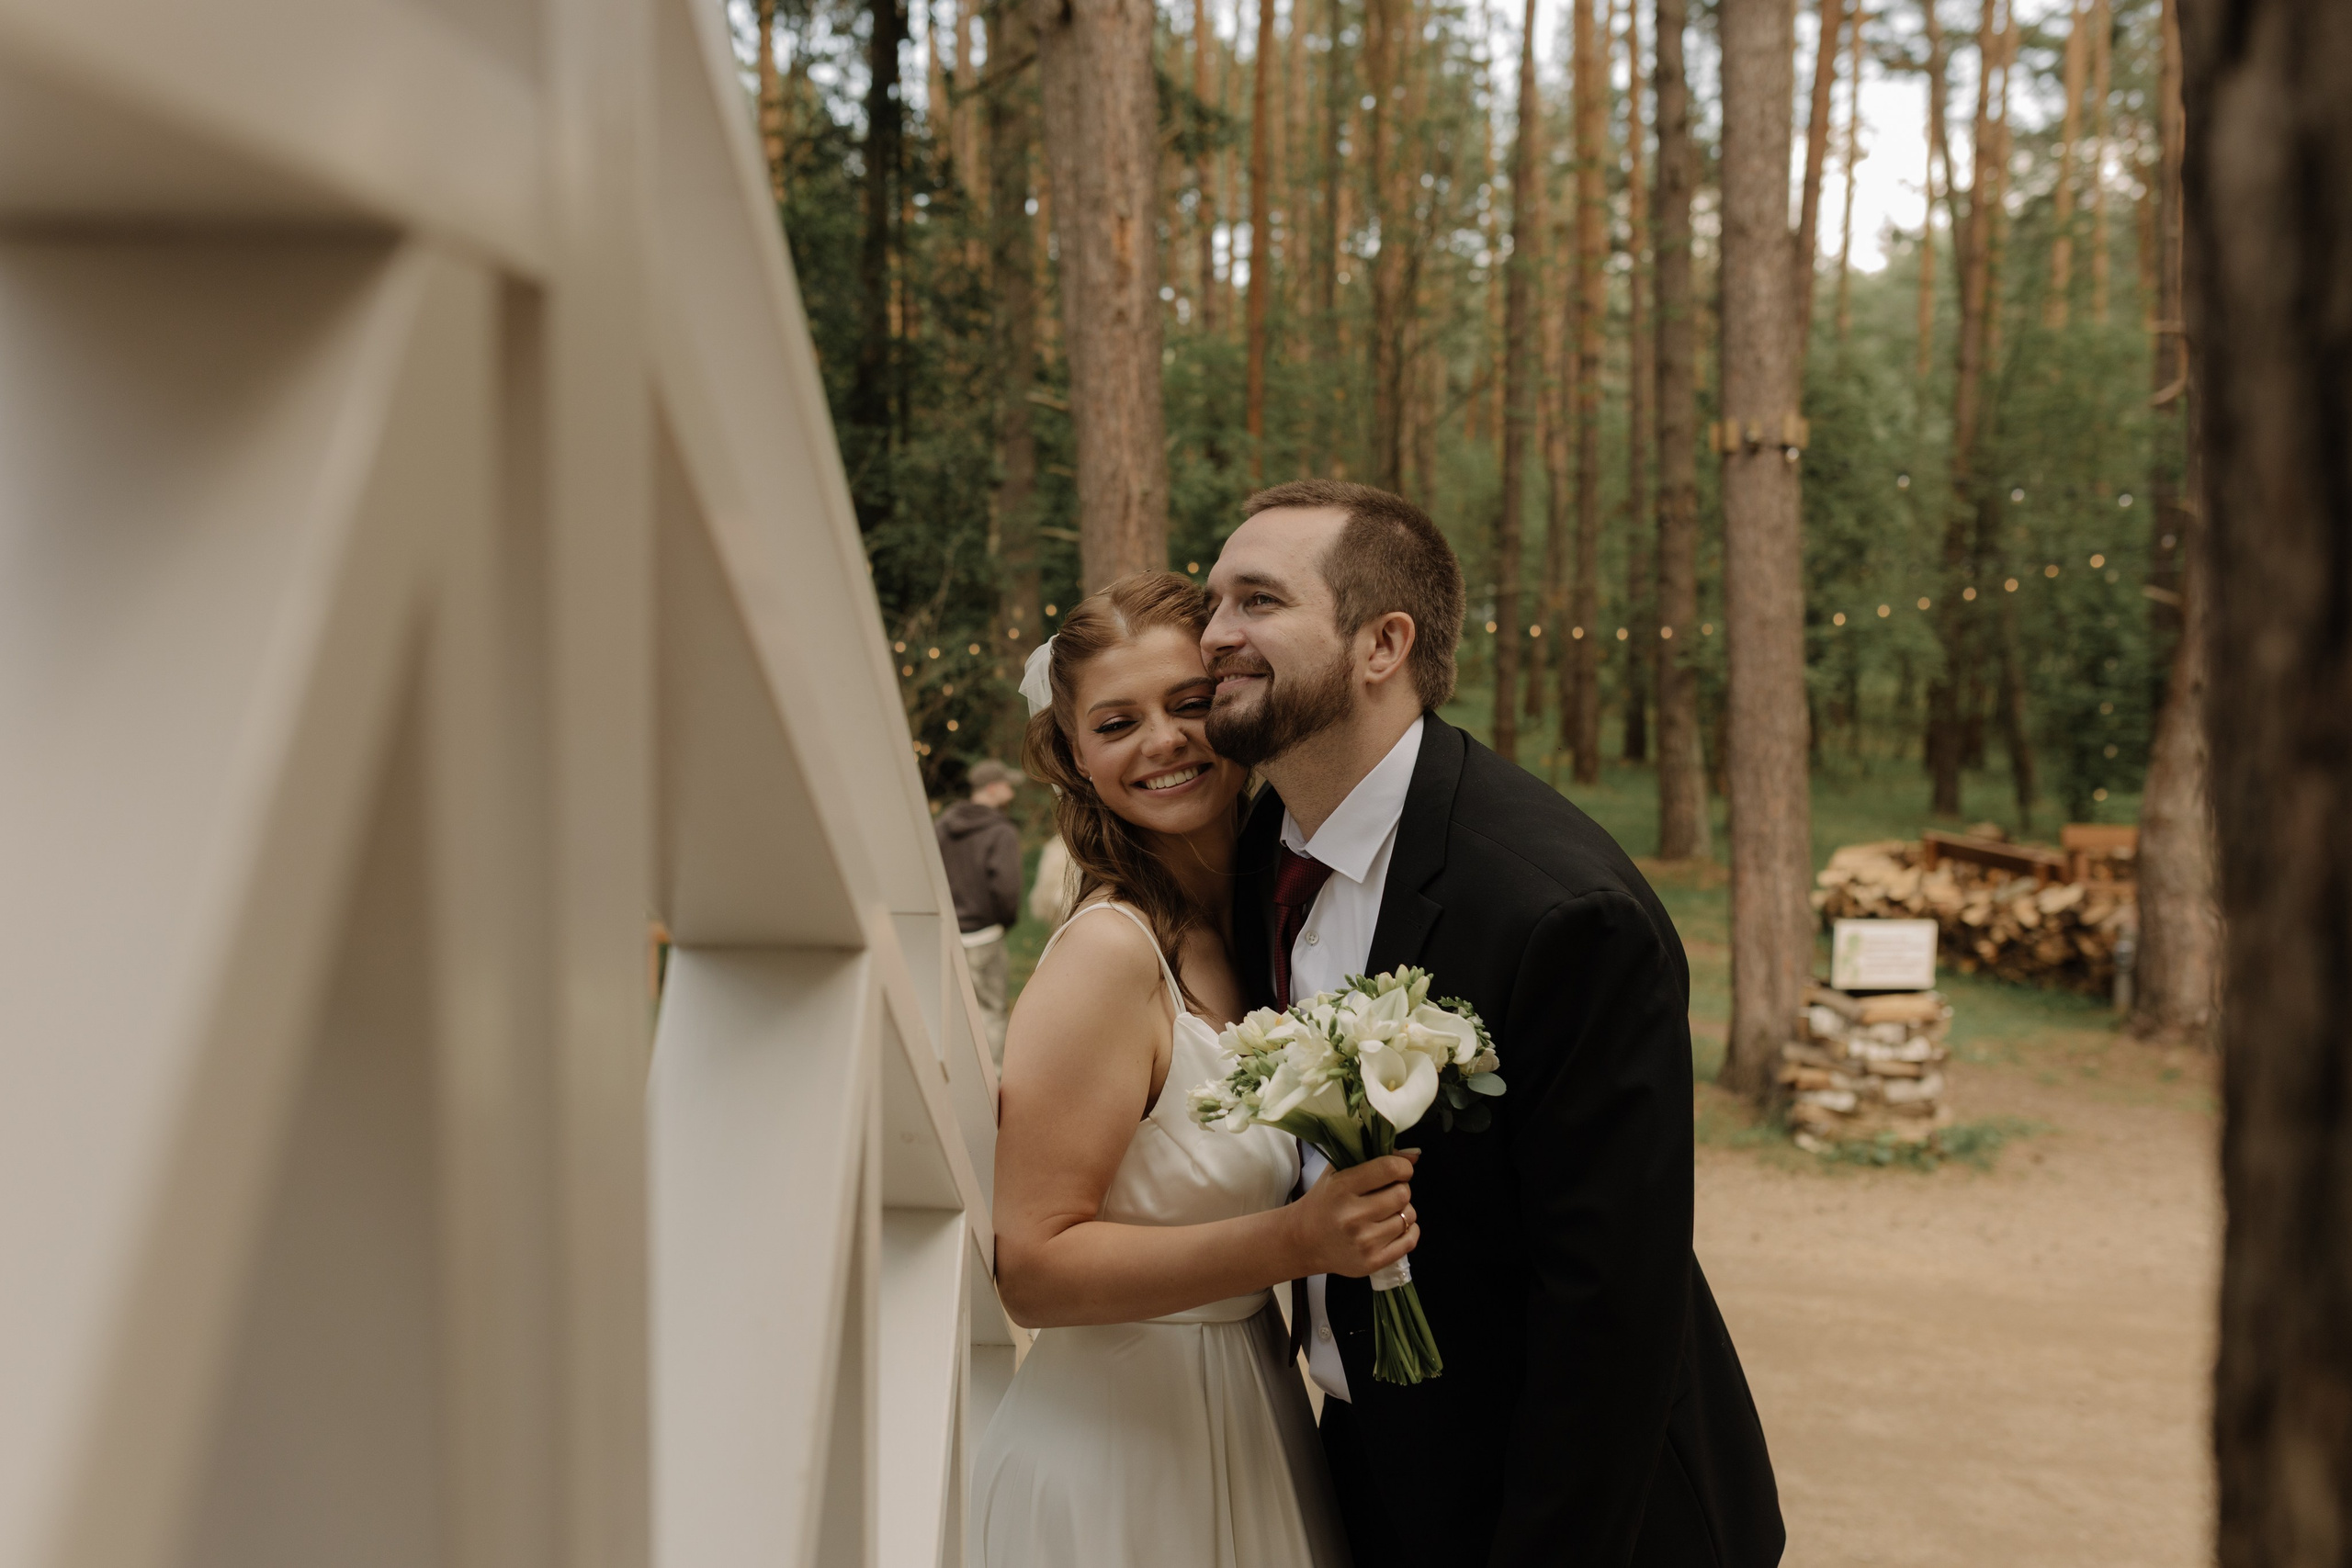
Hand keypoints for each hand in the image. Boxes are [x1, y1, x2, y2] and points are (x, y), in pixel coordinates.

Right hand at [1287, 1150, 1419, 1278]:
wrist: (1304, 1241)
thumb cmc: (1324, 1201)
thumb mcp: (1338, 1172)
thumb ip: (1373, 1157)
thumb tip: (1414, 1157)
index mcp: (1342, 1188)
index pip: (1390, 1169)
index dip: (1402, 1167)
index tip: (1399, 1170)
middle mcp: (1353, 1216)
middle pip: (1403, 1193)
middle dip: (1400, 1189)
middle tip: (1386, 1193)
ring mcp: (1364, 1242)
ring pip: (1409, 1216)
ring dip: (1403, 1211)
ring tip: (1385, 1212)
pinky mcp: (1372, 1262)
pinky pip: (1411, 1240)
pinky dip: (1408, 1230)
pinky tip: (1393, 1226)